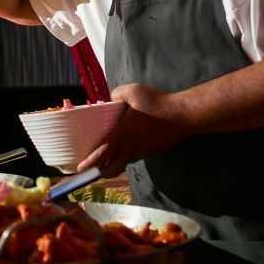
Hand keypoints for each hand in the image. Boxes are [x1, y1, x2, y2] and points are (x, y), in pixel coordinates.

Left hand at [77, 83, 191, 177]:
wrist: (183, 116)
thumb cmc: (156, 103)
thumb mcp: (132, 91)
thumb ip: (116, 95)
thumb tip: (111, 100)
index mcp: (121, 135)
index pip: (101, 154)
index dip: (89, 163)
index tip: (80, 168)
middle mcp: (130, 148)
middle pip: (112, 169)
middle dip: (101, 172)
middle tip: (94, 169)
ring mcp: (142, 152)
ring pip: (124, 164)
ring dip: (115, 164)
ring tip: (110, 158)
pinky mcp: (152, 151)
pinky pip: (136, 157)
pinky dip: (128, 156)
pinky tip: (129, 145)